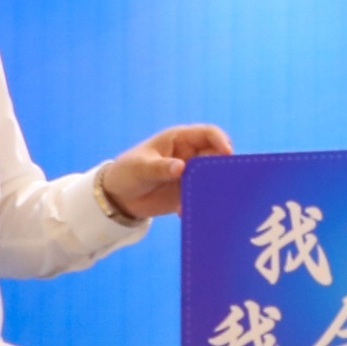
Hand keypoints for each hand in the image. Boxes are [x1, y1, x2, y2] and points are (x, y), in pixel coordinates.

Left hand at [99, 124, 232, 220]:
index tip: (227, 153)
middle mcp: (190, 155)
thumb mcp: (140, 168)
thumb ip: (160, 167)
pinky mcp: (189, 193)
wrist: (119, 198)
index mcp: (180, 139)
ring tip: (202, 201)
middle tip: (219, 183)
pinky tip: (183, 212)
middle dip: (221, 169)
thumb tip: (181, 168)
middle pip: (216, 157)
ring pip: (213, 179)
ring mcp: (191, 175)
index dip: (221, 140)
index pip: (208, 133)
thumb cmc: (126, 172)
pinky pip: (202, 197)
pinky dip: (200, 204)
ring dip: (212, 189)